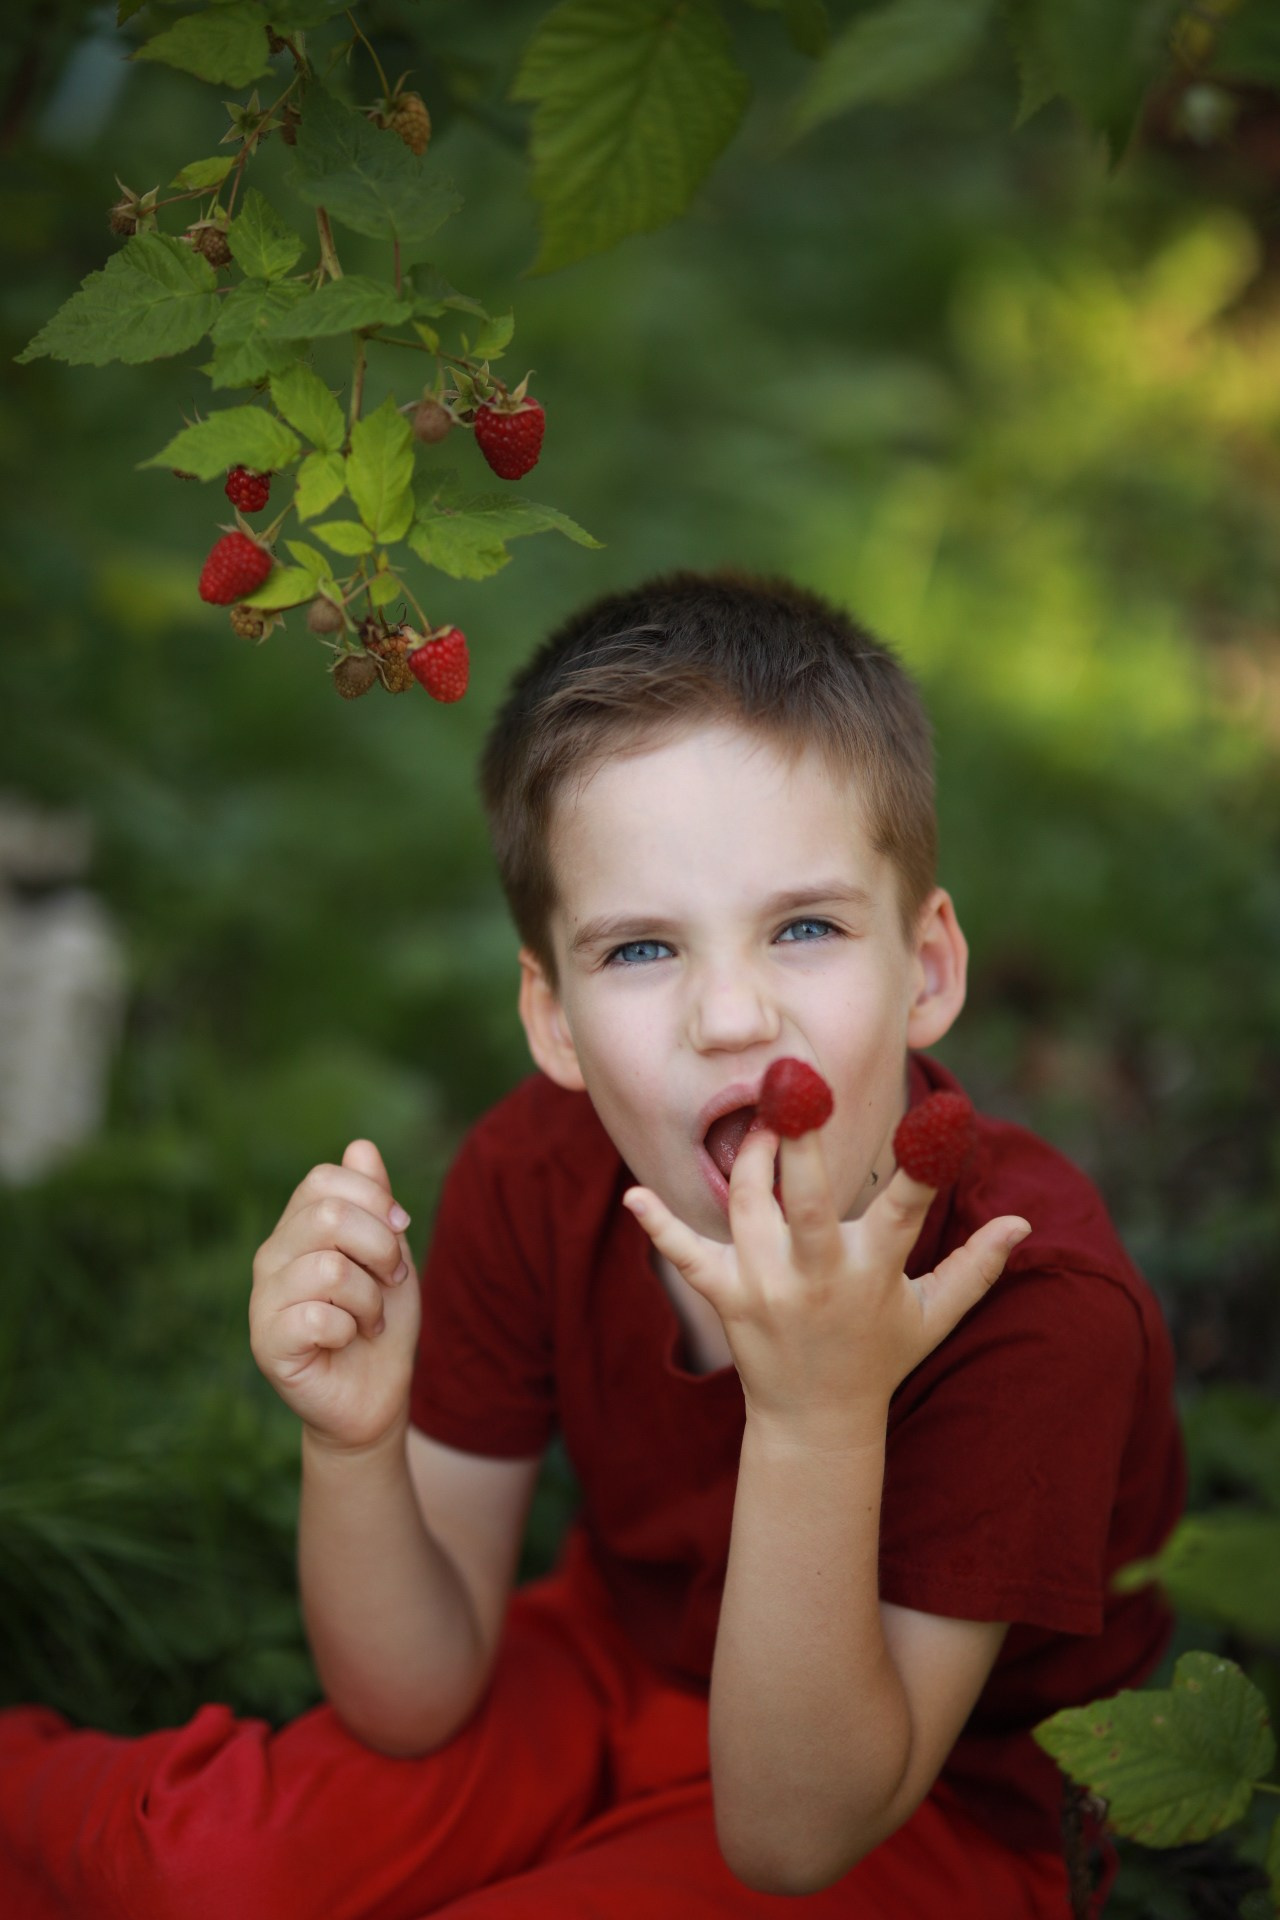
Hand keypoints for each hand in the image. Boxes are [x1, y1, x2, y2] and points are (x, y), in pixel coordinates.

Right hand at [250, 1139, 421, 1452]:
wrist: (375, 1393)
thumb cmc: (380, 1320)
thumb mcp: (388, 1252)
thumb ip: (374, 1202)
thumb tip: (359, 1146)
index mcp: (296, 1228)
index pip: (324, 1179)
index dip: (375, 1200)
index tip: (399, 1232)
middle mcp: (271, 1256)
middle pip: (328, 1217)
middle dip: (381, 1249)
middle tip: (390, 1282)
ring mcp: (263, 1300)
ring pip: (330, 1269)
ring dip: (370, 1299)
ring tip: (369, 1320)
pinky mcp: (267, 1343)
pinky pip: (318, 1317)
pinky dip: (350, 1330)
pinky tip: (346, 1342)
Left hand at [624, 1123, 1028, 1450]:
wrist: (817, 1423)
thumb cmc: (879, 1356)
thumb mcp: (932, 1316)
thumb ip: (975, 1267)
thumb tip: (1021, 1222)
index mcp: (874, 1273)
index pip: (906, 1209)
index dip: (926, 1162)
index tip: (943, 1113)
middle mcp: (818, 1277)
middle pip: (806, 1202)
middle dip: (800, 1145)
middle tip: (799, 1085)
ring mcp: (767, 1288)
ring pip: (749, 1206)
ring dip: (753, 1156)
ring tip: (768, 1118)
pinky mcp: (728, 1298)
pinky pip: (687, 1256)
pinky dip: (658, 1225)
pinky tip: (634, 1195)